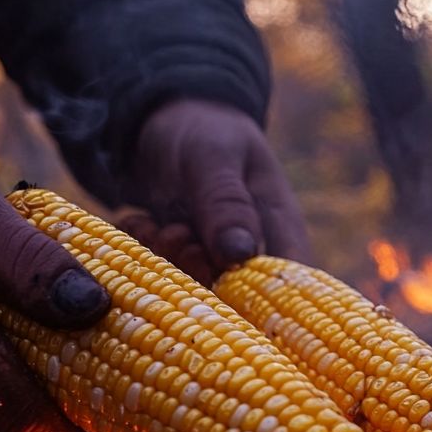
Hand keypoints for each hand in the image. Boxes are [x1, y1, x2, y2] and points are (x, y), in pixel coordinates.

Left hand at [127, 99, 310, 283]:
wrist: (162, 121)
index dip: (266, 309)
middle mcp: (250, 255)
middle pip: (232, 300)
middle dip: (193, 272)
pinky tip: (141, 221)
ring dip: (164, 261)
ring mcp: (212, 263)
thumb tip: (240, 255)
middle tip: (175, 232)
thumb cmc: (203, 130)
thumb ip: (226, 202)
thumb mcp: (212, 155)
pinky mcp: (179, 264)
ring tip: (158, 223)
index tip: (219, 288)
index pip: (291, 288)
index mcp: (280, 228)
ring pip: (190, 291)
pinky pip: (158, 278)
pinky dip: (142, 254)